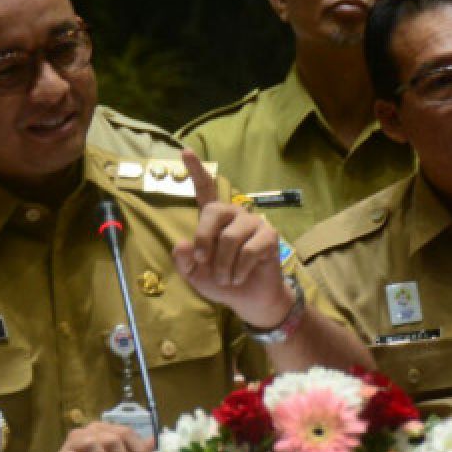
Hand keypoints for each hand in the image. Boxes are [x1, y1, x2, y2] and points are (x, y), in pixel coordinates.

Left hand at [172, 150, 293, 327]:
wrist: (247, 300)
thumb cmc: (221, 282)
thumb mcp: (194, 273)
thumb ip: (183, 259)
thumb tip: (182, 244)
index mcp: (214, 219)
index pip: (205, 190)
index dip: (195, 171)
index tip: (185, 151)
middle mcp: (233, 214)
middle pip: (214, 211)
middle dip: (205, 240)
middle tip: (204, 262)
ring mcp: (253, 222)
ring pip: (230, 238)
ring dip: (222, 265)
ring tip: (226, 278)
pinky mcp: (269, 236)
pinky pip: (248, 251)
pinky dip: (238, 270)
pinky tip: (239, 277)